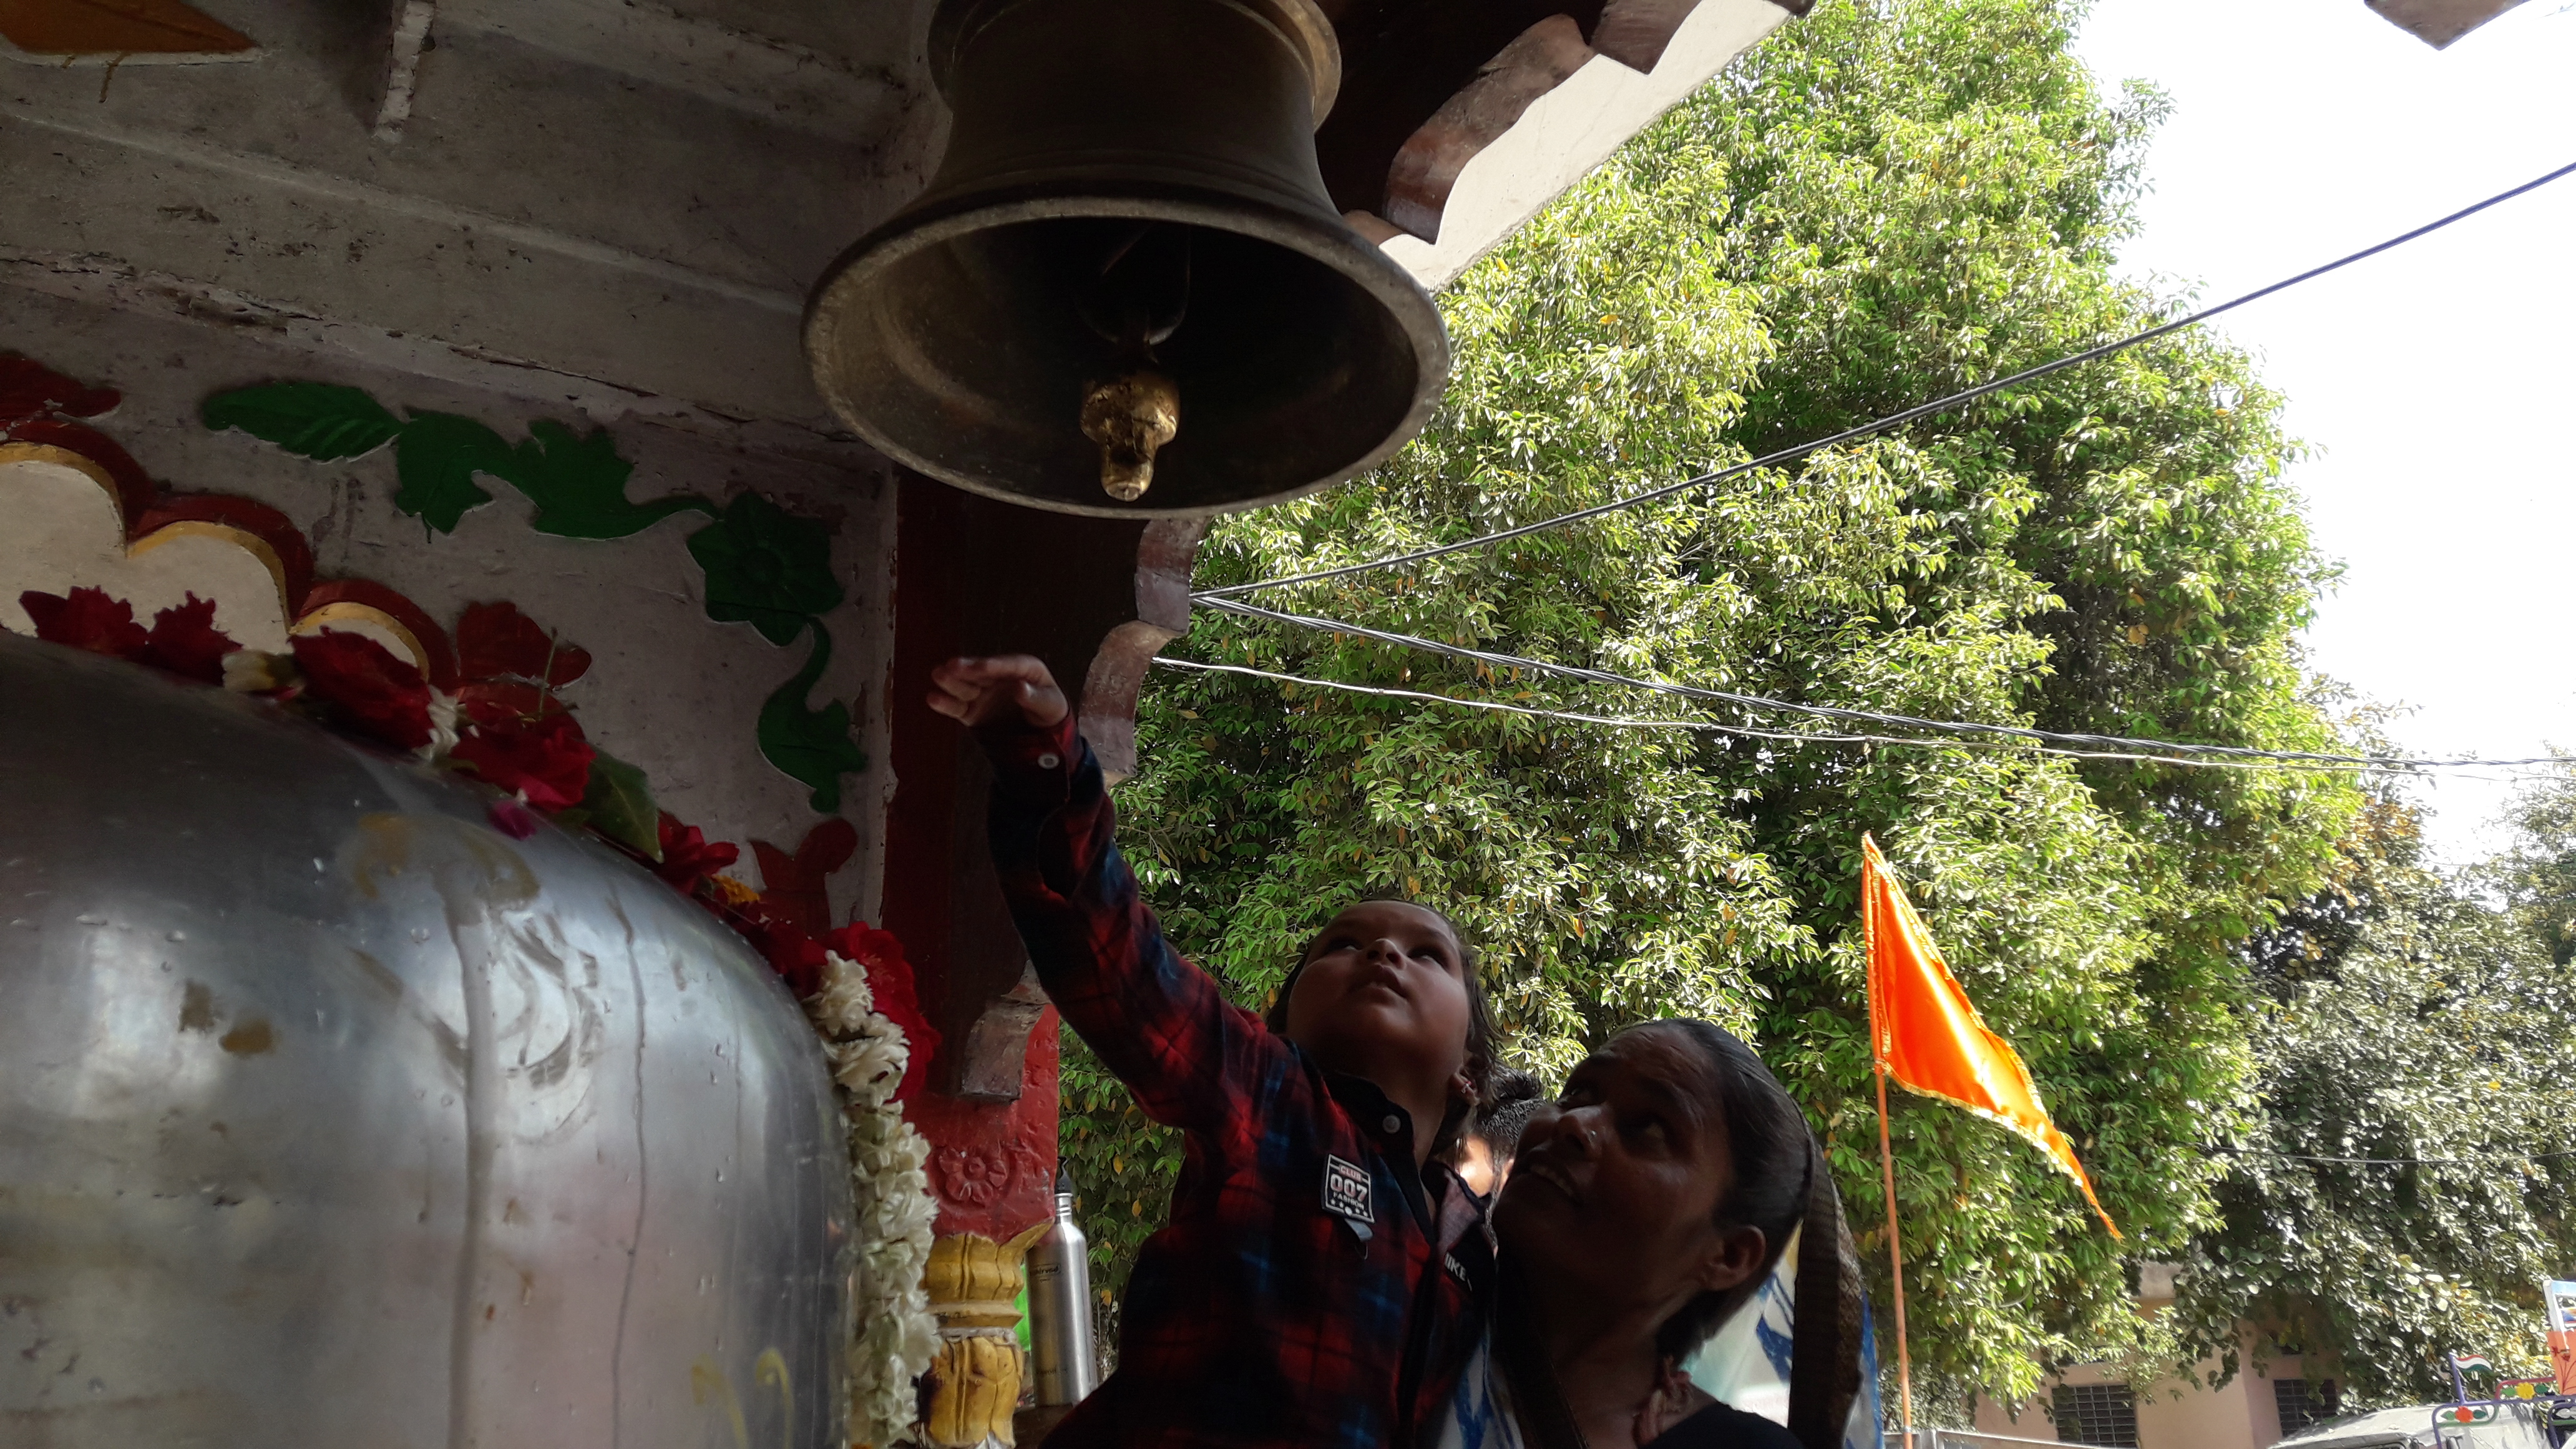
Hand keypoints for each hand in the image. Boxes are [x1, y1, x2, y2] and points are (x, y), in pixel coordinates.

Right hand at [928, 655, 1068, 729]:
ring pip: (966, 685)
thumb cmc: (1048, 711)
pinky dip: (946, 703)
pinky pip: (958, 706)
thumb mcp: (1051, 705)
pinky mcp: (972, 709)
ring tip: (939, 674)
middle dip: (967, 669)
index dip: (995, 666)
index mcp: (1024, 669)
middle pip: (982, 672)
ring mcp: (983, 692)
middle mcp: (999, 676)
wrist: (1038, 733)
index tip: (983, 666)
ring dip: (952, 681)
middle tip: (952, 665)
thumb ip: (1036, 698)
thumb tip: (1021, 687)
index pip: (1009, 666)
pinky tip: (933, 698)